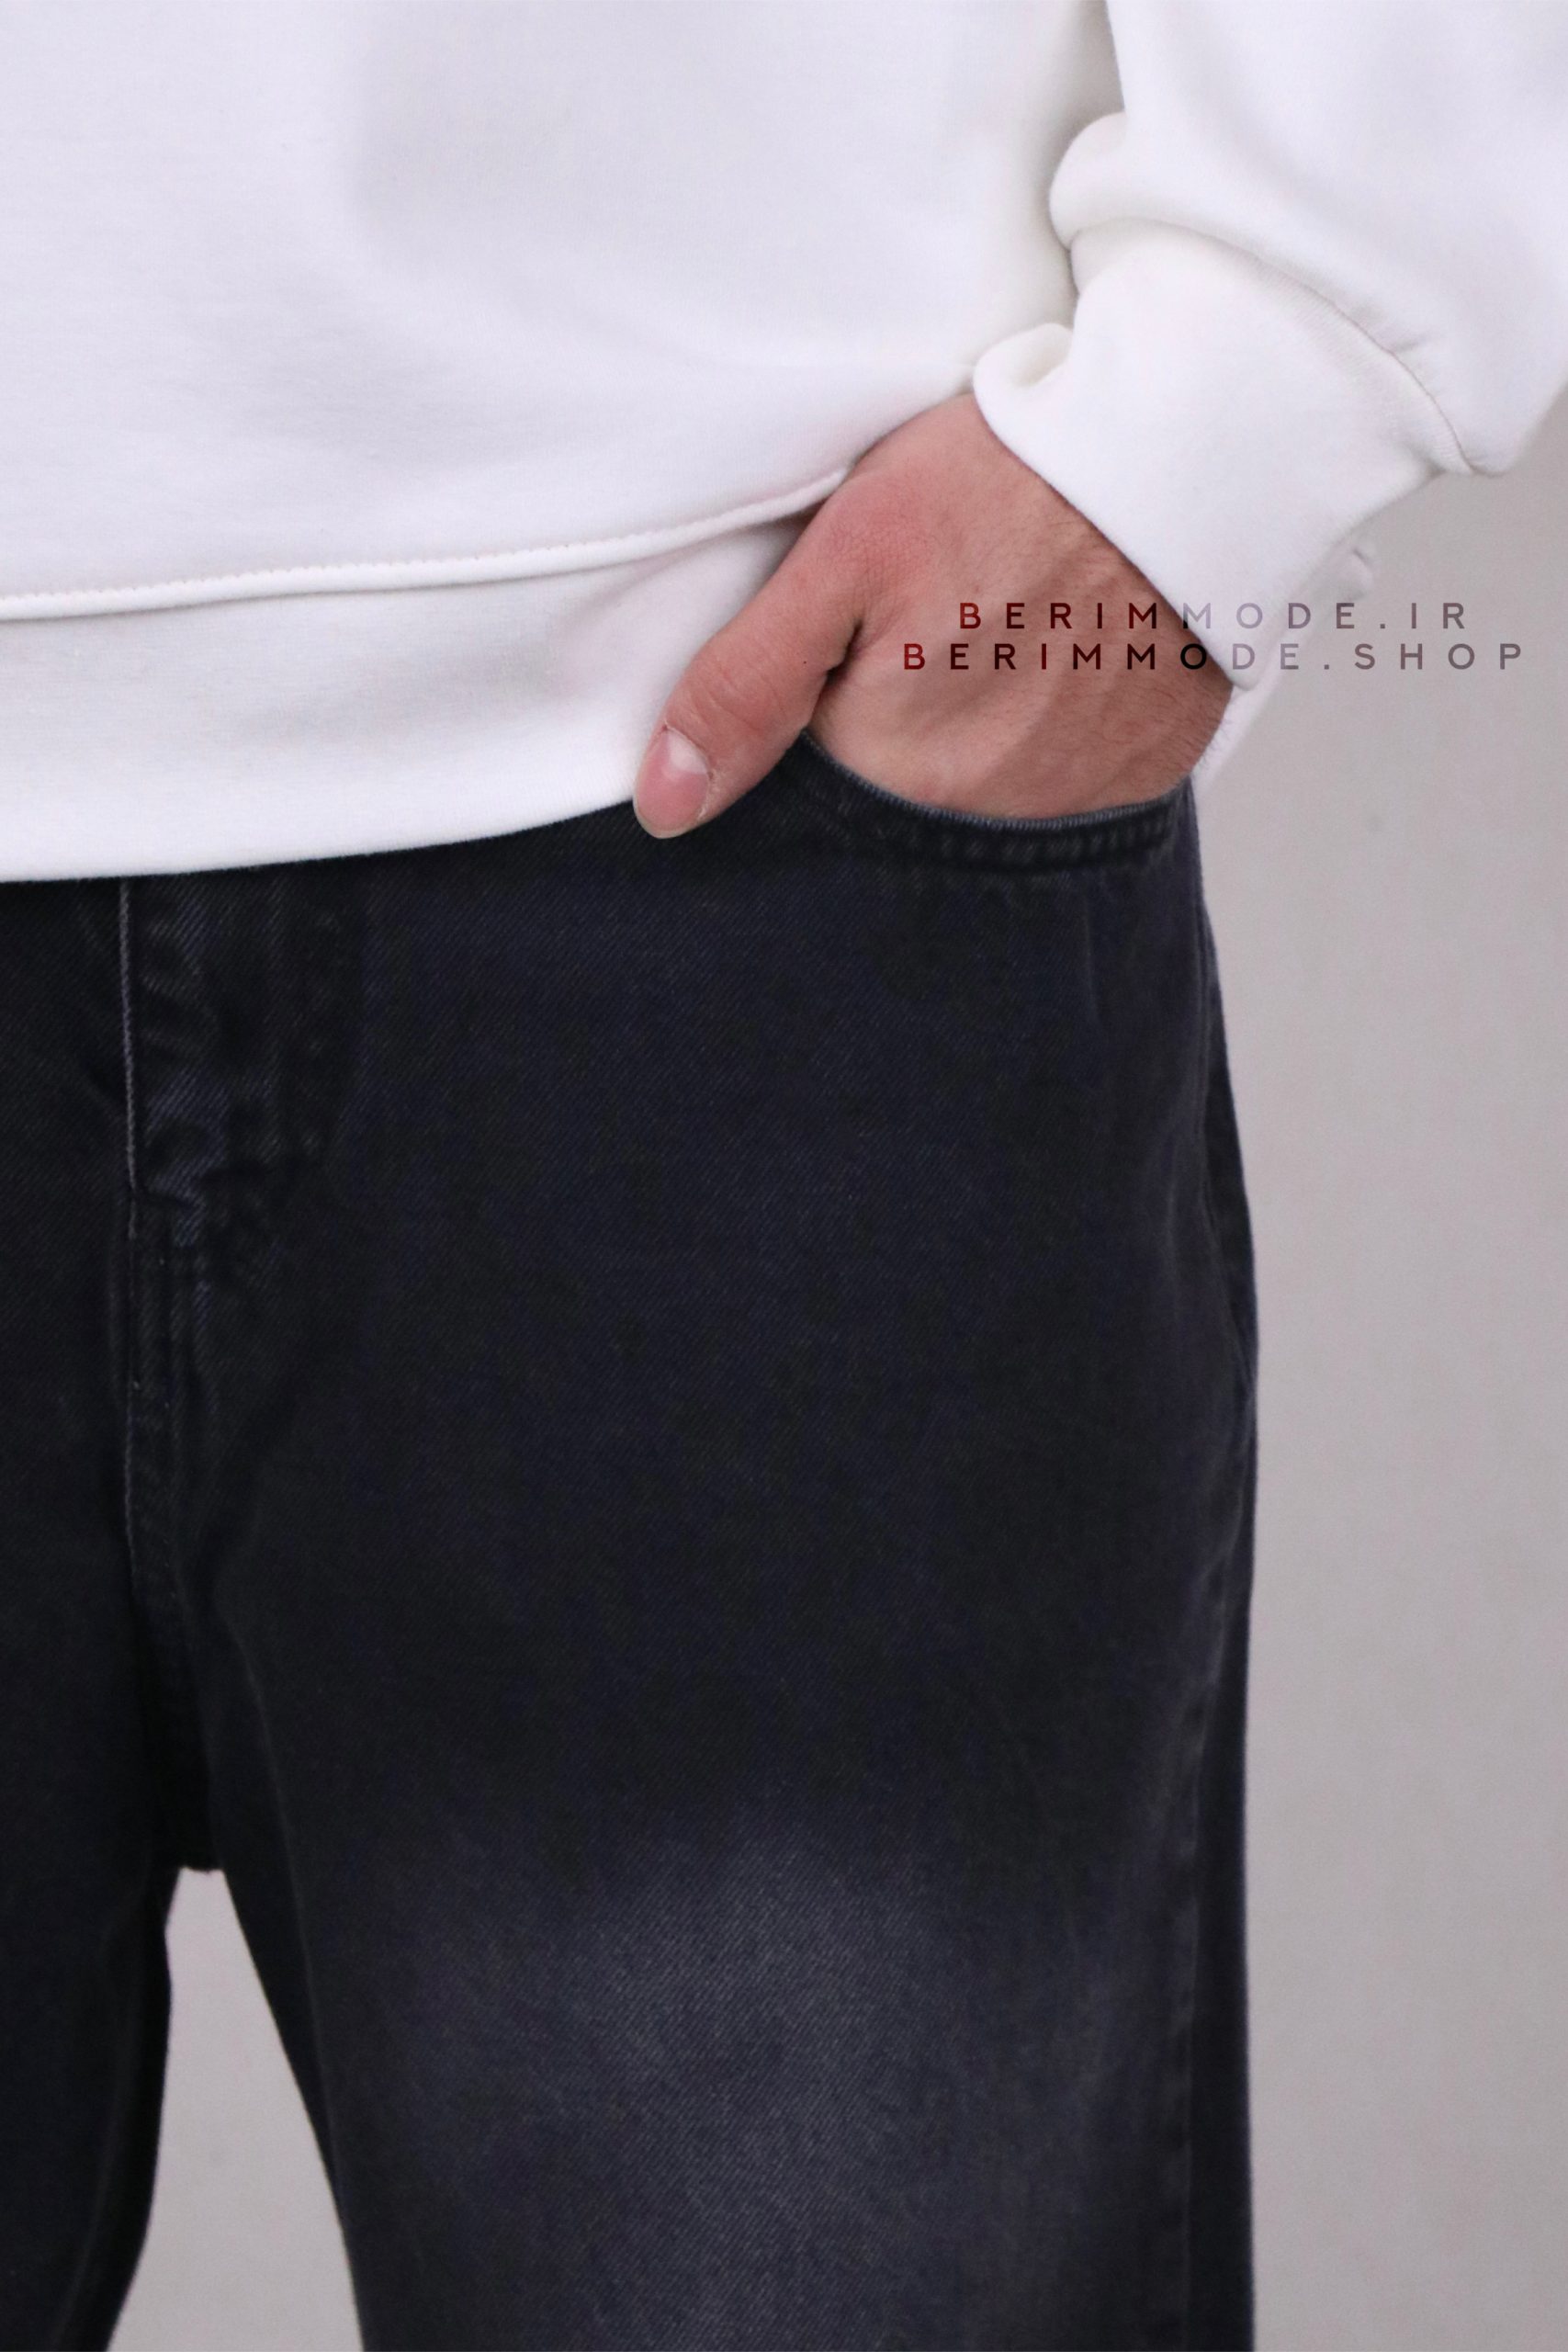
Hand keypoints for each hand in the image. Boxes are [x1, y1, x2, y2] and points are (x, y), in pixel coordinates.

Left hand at [632, 391, 1230, 835]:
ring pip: (985, 795)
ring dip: (975, 734)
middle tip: (934, 621)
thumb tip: (664, 805)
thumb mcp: (845, 555)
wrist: (1195, 444)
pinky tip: (1057, 655)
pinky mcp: (1147, 773)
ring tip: (996, 627)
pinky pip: (1071, 780)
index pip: (812, 796)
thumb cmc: (1011, 481)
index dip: (812, 721)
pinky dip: (1055, 732)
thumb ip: (746, 686)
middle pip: (900, 802)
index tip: (841, 653)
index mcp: (899, 775)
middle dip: (893, 730)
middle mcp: (990, 817)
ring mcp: (1079, 804)